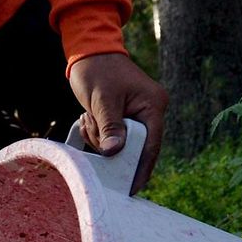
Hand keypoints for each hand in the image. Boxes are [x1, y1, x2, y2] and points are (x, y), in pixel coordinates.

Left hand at [67, 53, 167, 192]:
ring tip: (88, 117)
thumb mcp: (103, 100)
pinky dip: (98, 133)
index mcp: (152, 106)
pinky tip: (88, 117)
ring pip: (120, 144)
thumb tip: (114, 153)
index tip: (130, 189)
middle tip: (92, 129)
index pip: (151, 145)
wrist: (88, 52)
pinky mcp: (124, 117)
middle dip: (110, 146)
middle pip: (134, 148)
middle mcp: (150, 112)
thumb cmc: (98, 70)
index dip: (140, 169)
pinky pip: (112, 137)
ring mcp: (137, 115)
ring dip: (100, 137)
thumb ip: (110, 126)